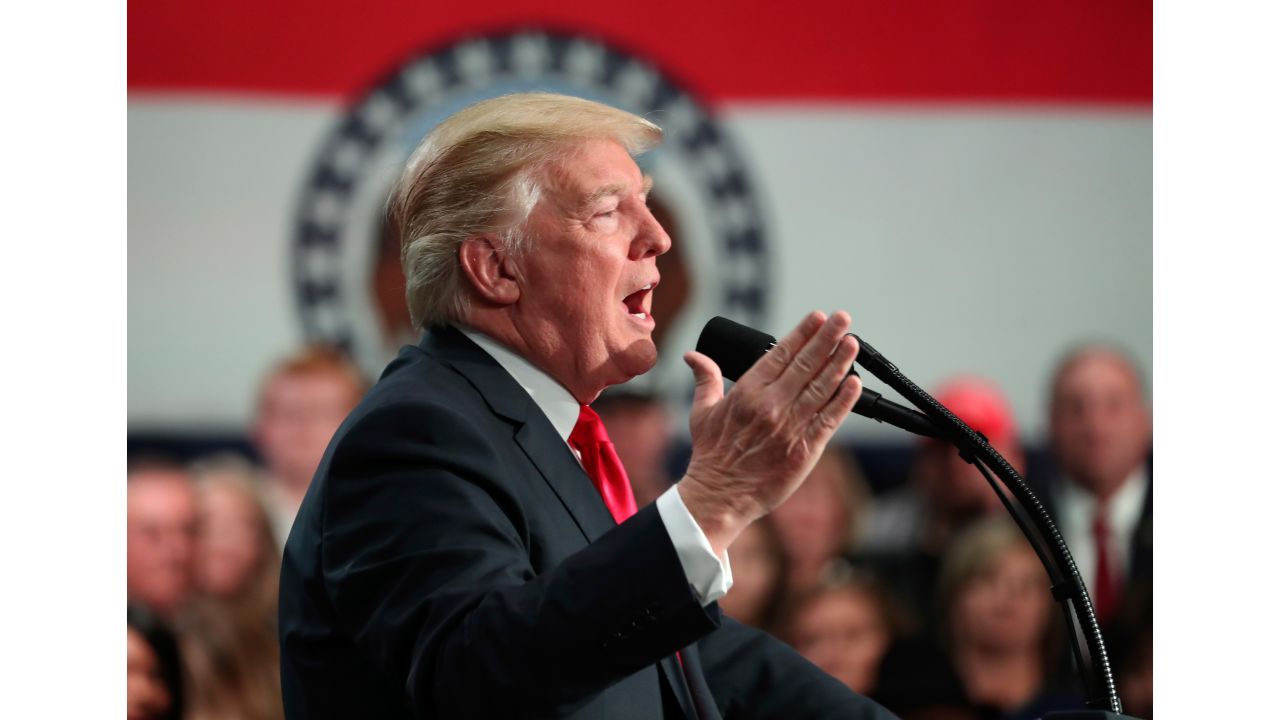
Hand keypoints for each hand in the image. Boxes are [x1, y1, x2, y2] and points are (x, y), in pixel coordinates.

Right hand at [677, 311, 861, 554]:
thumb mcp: (702, 412)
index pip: (780, 354)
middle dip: (827, 338)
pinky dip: (843, 401)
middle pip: (806, 364)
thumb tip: (693, 356)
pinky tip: (854, 383)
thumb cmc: (711, 455)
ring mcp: (790, 427)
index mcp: (747, 392)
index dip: (802, 333)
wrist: (720, 496)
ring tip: (852, 342)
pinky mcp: (804, 450)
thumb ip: (705, 379)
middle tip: (843, 318)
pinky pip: (829, 420)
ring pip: (821, 388)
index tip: (818, 317)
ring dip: (839, 363)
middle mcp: (771, 405)